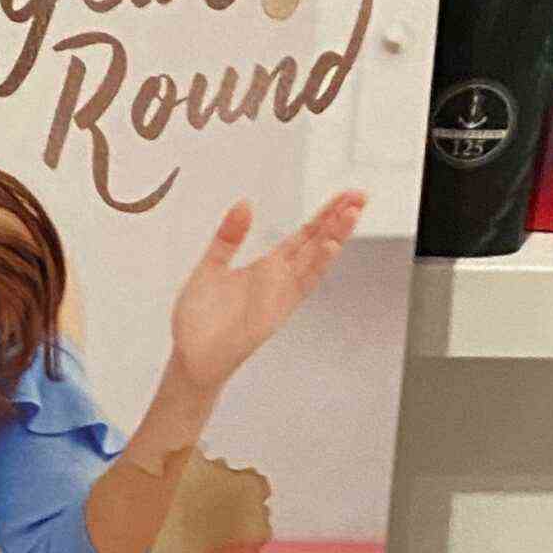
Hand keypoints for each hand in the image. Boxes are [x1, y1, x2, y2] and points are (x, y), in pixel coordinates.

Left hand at [167, 189, 367, 395]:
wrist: (191, 357)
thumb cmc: (200, 320)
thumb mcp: (210, 266)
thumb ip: (229, 236)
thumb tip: (244, 204)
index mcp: (266, 268)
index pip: (303, 237)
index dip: (324, 216)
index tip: (344, 197)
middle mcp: (279, 281)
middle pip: (316, 244)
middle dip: (338, 220)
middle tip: (360, 195)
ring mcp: (280, 296)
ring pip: (314, 261)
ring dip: (335, 237)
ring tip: (352, 212)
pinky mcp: (275, 312)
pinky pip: (300, 286)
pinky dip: (316, 265)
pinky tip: (330, 245)